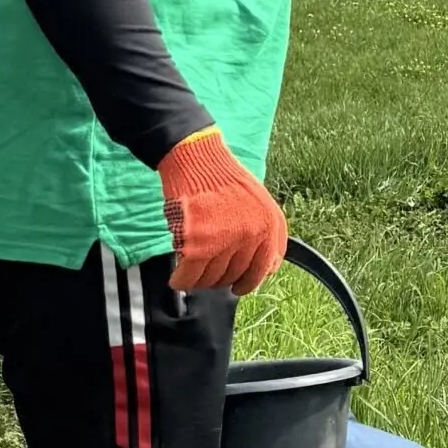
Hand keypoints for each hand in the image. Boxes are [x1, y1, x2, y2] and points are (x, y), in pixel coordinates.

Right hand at [157, 127, 287, 294]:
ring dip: (201, 281)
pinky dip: (181, 282)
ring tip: (193, 274)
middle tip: (210, 276)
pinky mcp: (196, 243)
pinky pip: (189, 276)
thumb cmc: (226, 179)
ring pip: (212, 278)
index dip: (248, 282)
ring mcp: (223, 241)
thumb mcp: (262, 203)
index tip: (238, 288)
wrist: (198, 159)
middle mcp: (250, 236)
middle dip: (220, 280)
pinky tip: (178, 280)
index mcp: (268, 227)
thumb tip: (270, 270)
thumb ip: (270, 235)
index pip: (263, 269)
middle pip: (234, 275)